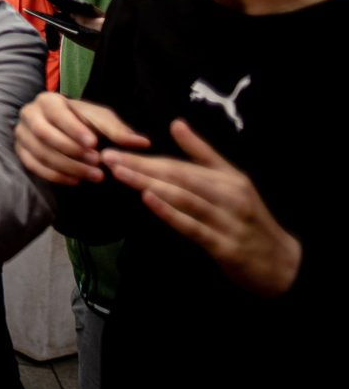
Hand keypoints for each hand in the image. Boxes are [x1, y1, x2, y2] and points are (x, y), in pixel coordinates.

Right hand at [14, 91, 149, 185]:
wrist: (63, 129)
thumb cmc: (84, 121)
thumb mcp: (102, 120)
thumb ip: (118, 131)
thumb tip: (142, 143)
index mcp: (48, 101)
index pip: (57, 114)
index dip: (74, 129)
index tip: (94, 144)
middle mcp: (29, 115)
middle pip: (45, 134)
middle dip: (71, 151)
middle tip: (97, 164)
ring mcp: (21, 134)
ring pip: (40, 153)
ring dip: (68, 166)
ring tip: (93, 176)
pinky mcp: (21, 152)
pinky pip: (34, 167)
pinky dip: (55, 175)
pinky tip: (76, 180)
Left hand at [103, 121, 301, 296]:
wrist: (282, 264)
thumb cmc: (249, 220)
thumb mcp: (232, 183)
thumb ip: (203, 155)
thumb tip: (176, 123)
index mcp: (228, 179)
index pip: (180, 164)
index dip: (145, 156)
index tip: (113, 147)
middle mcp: (229, 196)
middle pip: (179, 177)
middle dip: (141, 165)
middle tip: (106, 157)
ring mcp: (228, 221)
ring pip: (184, 198)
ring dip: (150, 183)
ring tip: (120, 173)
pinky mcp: (225, 247)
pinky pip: (194, 227)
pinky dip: (170, 212)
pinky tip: (148, 199)